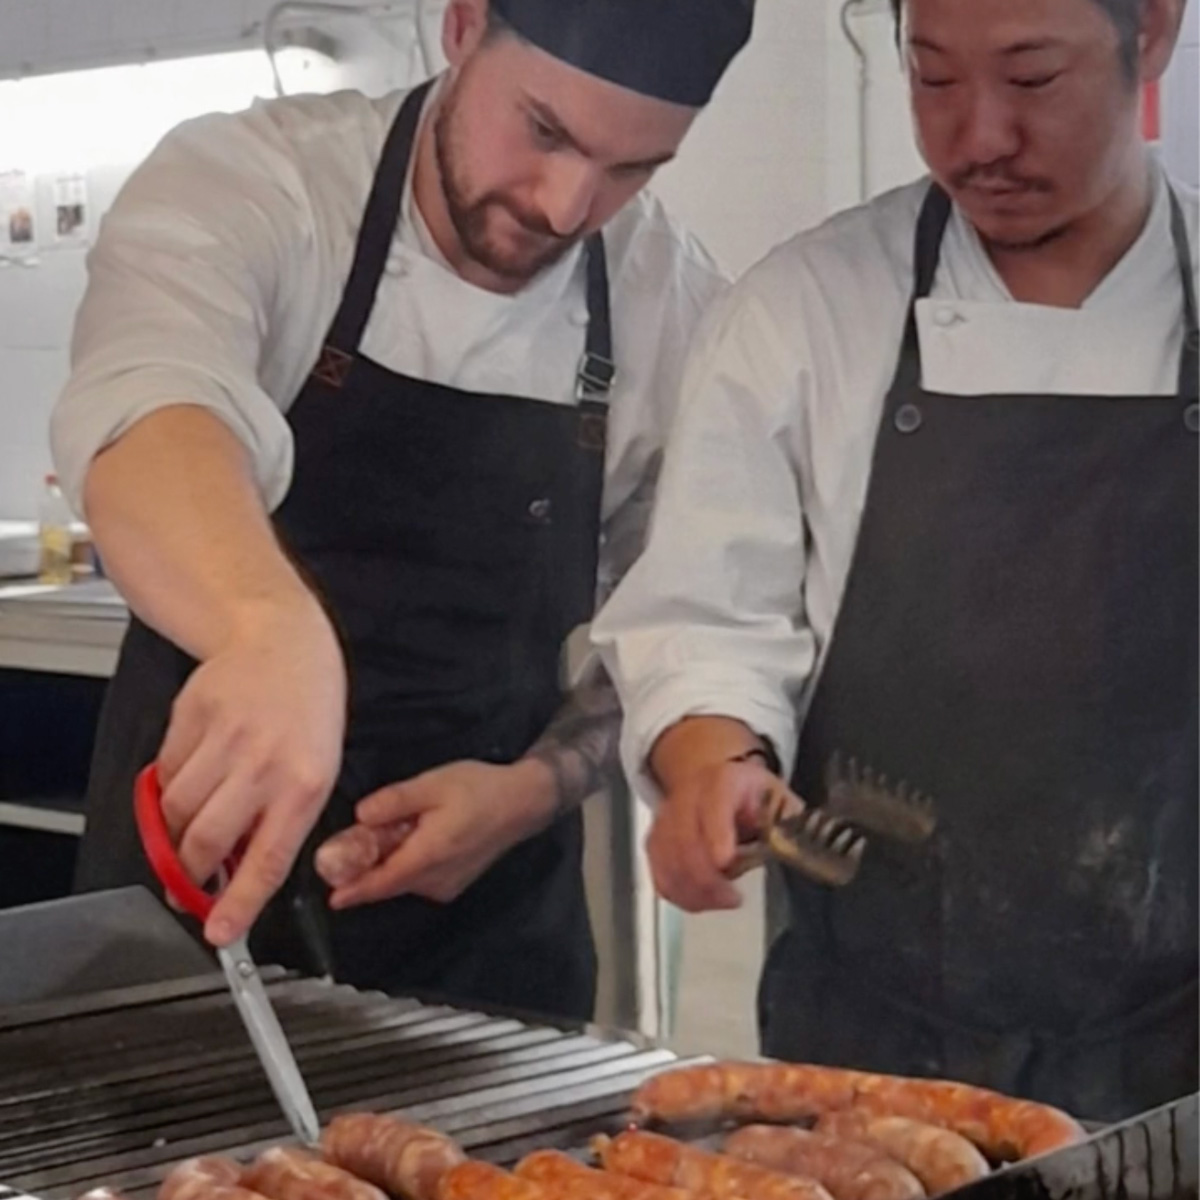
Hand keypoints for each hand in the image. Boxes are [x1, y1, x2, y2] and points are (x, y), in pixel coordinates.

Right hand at [157, 594, 346, 945]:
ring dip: (173, 827)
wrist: (285, 642)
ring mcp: (225, 739)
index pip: (268, 860)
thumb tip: (239, 872)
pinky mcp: (190, 717)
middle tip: (185, 878)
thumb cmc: (307, 712)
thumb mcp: (317, 768)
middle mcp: (265, 764)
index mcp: (305, 785)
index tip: (218, 932)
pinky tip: (194, 768)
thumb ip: (280, 820)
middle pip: (203, 843)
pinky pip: (164, 772)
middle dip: (187, 871)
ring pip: (174, 811)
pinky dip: (169, 782)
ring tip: (192, 816)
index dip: (238, 904)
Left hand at [323, 759, 555, 908]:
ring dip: (388, 865)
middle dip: (365, 871)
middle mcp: (436, 879)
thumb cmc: (480, 790)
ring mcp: (448, 884)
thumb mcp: (431, 785)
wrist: (522, 801)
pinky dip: (407, 864)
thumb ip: (393, 802)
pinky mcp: (456, 881)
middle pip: (389, 883)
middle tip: (345, 849)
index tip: (332, 897)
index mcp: (428, 856)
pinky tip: (410, 838)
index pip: (381, 883)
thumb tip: (360, 816)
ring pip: (405, 880)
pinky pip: (421, 878)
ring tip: (381, 835)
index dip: (354, 892)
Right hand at [647, 759, 794, 912]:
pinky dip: (679, 894)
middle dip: (707, 877)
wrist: (718, 781)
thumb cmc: (754, 798)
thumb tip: (794, 852)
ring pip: (667, 860)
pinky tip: (702, 901)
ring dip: (694, 890)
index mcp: (723, 780)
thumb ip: (789, 826)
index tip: (725, 862)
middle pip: (684, 839)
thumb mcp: (782, 802)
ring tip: (724, 901)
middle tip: (733, 898)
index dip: (717, 833)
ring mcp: (666, 818)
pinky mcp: (656, 842)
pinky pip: (660, 874)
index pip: (714, 804)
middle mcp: (687, 795)